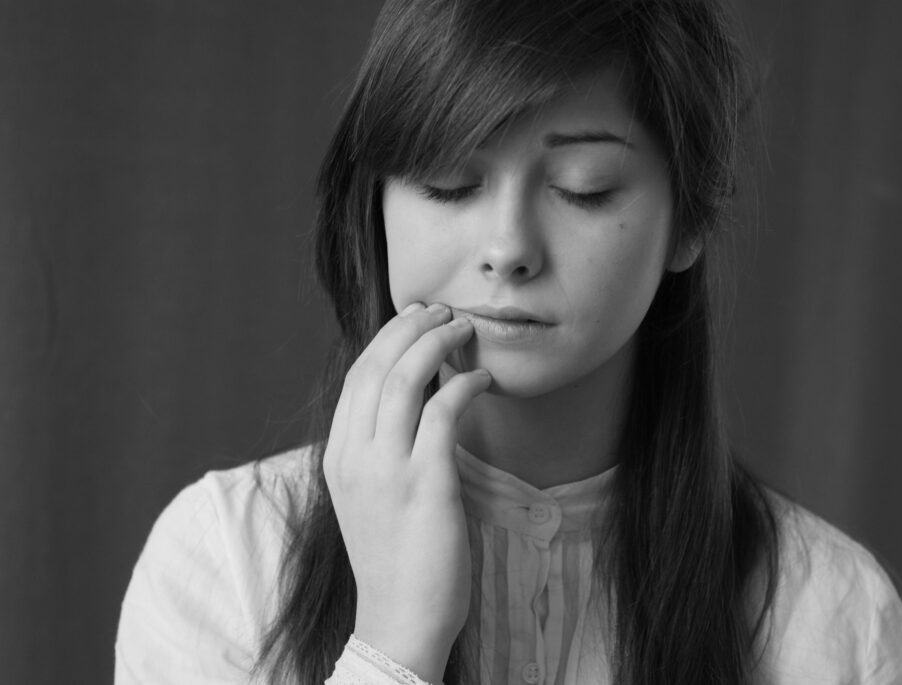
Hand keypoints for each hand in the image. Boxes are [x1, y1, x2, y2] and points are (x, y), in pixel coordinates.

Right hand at [324, 301, 490, 682]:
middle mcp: (355, 456)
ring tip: (463, 330)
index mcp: (338, 456)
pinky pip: (442, 413)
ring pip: (404, 379)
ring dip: (436, 344)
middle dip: (411, 327)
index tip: (415, 318)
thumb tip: (411, 401)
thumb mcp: (369, 495)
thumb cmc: (394, 556)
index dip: (387, 338)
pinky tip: (482, 380)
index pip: (356, 376)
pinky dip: (464, 385)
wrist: (399, 619)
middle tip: (444, 312)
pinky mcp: (426, 485)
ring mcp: (387, 470)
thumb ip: (380, 449)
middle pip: (376, 366)